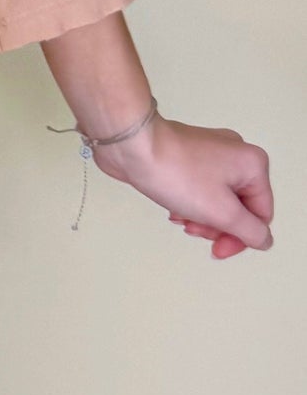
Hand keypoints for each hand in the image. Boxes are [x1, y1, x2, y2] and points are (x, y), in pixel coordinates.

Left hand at [90, 113, 273, 257]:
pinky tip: (173, 209)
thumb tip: (262, 239)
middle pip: (239, 208)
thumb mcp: (223, 212)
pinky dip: (189, 203)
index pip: (261, 215)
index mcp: (253, 164)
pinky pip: (198, 189)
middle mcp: (236, 154)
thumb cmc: (179, 175)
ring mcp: (210, 152)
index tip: (217, 249)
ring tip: (180, 219)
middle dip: (218, 227)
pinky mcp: (187, 155)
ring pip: (217, 201)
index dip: (241, 238)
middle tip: (193, 230)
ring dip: (201, 218)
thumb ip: (250, 231)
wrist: (132, 145)